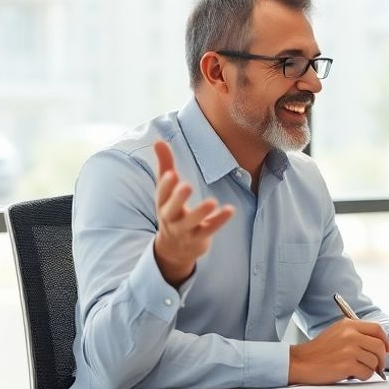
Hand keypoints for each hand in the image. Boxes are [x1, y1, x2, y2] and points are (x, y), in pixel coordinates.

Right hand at [151, 139, 234, 286]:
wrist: (172, 249)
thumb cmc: (171, 210)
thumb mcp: (166, 189)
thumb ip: (165, 164)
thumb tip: (158, 140)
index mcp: (162, 204)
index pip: (161, 194)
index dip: (165, 185)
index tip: (172, 174)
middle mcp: (170, 218)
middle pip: (171, 210)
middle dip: (178, 199)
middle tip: (187, 185)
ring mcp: (184, 231)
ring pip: (190, 223)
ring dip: (200, 212)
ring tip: (212, 201)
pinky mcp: (198, 239)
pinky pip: (209, 230)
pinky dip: (219, 221)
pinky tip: (230, 210)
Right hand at [289, 318, 388, 383]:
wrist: (300, 362)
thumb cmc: (319, 351)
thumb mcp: (337, 333)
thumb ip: (356, 334)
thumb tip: (380, 345)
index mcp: (349, 325)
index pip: (377, 329)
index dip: (386, 341)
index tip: (387, 350)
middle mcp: (350, 334)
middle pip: (380, 346)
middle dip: (382, 359)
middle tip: (379, 366)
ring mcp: (349, 349)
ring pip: (374, 362)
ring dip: (369, 369)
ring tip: (355, 370)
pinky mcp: (347, 364)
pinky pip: (366, 373)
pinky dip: (361, 377)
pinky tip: (350, 375)